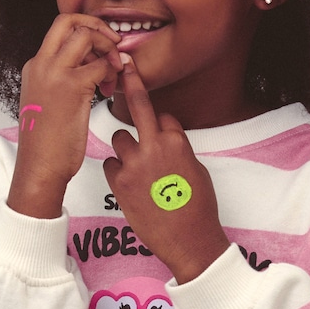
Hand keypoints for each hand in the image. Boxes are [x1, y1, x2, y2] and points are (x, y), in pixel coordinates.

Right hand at [8, 14, 122, 217]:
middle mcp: (41, 64)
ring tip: (114, 74)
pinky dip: (113, 73)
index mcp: (34, 66)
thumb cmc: (48, 142)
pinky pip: (101, 64)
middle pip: (68, 20)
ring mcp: (54, 73)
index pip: (59, 30)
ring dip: (109, 49)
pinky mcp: (71, 86)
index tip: (102, 47)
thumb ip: (62, 81)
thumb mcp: (47, 103)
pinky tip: (111, 91)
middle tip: (114, 44)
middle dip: (97, 25)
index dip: (85, 31)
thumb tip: (90, 68)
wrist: (40, 166)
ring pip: (86, 35)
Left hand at [103, 57, 230, 282]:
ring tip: (136, 167)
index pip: (163, 115)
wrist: (189, 241)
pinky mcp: (119, 183)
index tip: (157, 122)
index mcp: (178, 141)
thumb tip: (167, 141)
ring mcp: (134, 164)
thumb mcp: (196, 170)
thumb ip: (178, 150)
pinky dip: (118, 170)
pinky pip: (111, 164)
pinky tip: (129, 184)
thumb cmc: (198, 208)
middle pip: (138, 106)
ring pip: (119, 138)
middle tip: (125, 67)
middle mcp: (155, 146)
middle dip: (132, 84)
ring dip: (125, 147)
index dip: (161, 123)